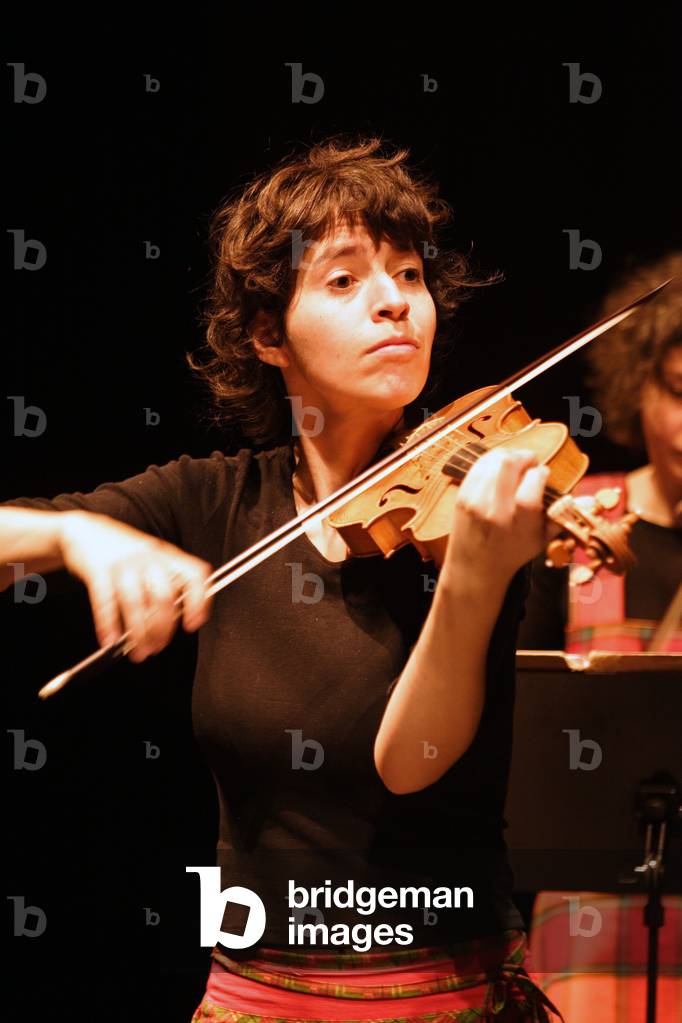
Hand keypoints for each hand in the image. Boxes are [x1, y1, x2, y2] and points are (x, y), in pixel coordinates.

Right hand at [58, 511, 213, 661]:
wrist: (86, 531)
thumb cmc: (124, 551)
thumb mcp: (153, 559)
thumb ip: (168, 584)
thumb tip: (179, 619)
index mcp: (168, 556)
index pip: (194, 575)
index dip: (199, 601)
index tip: (193, 624)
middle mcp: (149, 558)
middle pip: (164, 597)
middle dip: (162, 629)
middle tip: (157, 647)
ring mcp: (123, 563)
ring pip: (136, 603)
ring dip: (138, 633)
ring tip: (138, 651)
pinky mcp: (98, 570)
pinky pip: (105, 602)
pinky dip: (108, 625)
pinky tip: (111, 639)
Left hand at [442, 446, 559, 587]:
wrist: (475, 568)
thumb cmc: (513, 553)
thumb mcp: (541, 541)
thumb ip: (561, 518)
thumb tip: (582, 500)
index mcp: (519, 523)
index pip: (532, 483)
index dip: (540, 472)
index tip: (543, 473)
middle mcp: (495, 511)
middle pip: (508, 464)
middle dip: (524, 456)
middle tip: (530, 462)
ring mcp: (475, 502)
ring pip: (492, 460)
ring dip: (508, 456)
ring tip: (516, 464)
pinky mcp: (462, 497)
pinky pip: (478, 466)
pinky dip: (491, 461)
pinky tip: (499, 468)